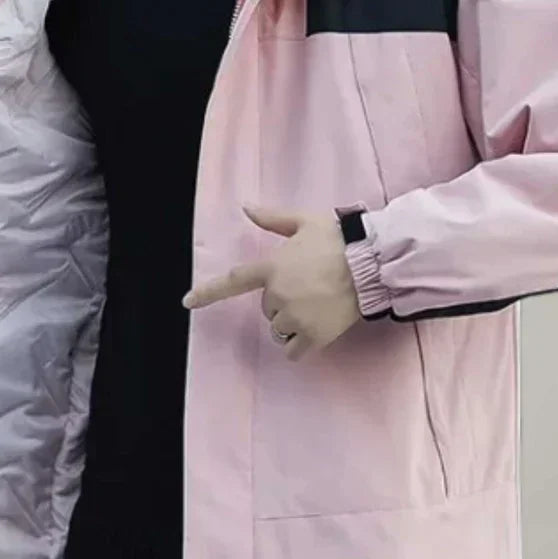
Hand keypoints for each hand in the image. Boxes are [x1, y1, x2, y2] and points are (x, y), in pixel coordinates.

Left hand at [182, 203, 360, 361]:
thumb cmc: (338, 239)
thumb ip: (273, 219)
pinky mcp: (313, 335)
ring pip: (279, 329)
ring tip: (317, 306)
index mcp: (271, 267)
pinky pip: (293, 351)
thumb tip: (246, 207)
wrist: (370, 264)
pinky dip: (300, 346)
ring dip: (292, 323)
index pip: (233, 281)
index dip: (207, 292)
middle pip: (267, 308)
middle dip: (282, 301)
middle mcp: (278, 294)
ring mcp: (295, 317)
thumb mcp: (304, 221)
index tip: (187, 302)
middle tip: (309, 286)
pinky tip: (316, 331)